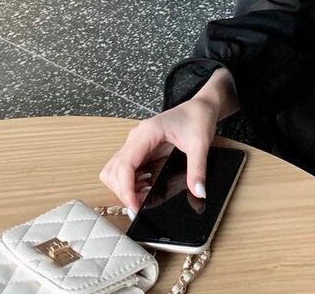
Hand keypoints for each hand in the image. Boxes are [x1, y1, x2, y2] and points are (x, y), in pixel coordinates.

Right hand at [98, 98, 217, 215]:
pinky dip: (129, 182)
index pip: (125, 165)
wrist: (200, 107)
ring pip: (114, 170)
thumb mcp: (201, 144)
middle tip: (140, 206)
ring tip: (142, 198)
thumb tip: (198, 192)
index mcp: (148, 132)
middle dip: (123, 191)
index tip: (135, 207)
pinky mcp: (139, 148)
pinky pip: (124, 168)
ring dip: (123, 187)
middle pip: (114, 170)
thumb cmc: (198, 119)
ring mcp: (136, 142)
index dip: (126, 189)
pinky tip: (145, 187)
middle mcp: (136, 137)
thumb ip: (197, 168)